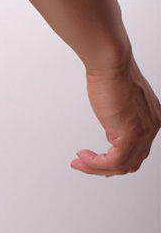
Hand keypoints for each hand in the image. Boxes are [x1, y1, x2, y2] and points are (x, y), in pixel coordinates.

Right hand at [71, 55, 160, 175]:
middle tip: (83, 164)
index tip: (94, 160)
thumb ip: (120, 114)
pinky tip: (84, 156)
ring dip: (97, 168)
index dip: (113, 160)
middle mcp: (152, 127)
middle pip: (131, 162)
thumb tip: (112, 121)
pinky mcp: (132, 135)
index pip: (136, 152)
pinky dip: (96, 163)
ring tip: (80, 162)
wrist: (112, 64)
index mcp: (151, 120)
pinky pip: (115, 162)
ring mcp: (144, 132)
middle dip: (103, 168)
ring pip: (123, 166)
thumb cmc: (112, 74)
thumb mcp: (118, 100)